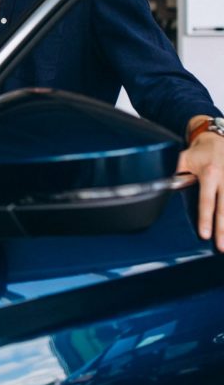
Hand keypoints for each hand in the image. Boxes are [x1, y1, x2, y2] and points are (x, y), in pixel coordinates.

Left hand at [177, 128, 223, 250]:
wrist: (219, 137)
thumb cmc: (199, 151)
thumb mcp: (183, 158)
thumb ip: (176, 174)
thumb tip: (165, 188)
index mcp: (209, 174)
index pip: (207, 201)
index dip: (205, 218)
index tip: (204, 235)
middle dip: (223, 229)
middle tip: (222, 247)